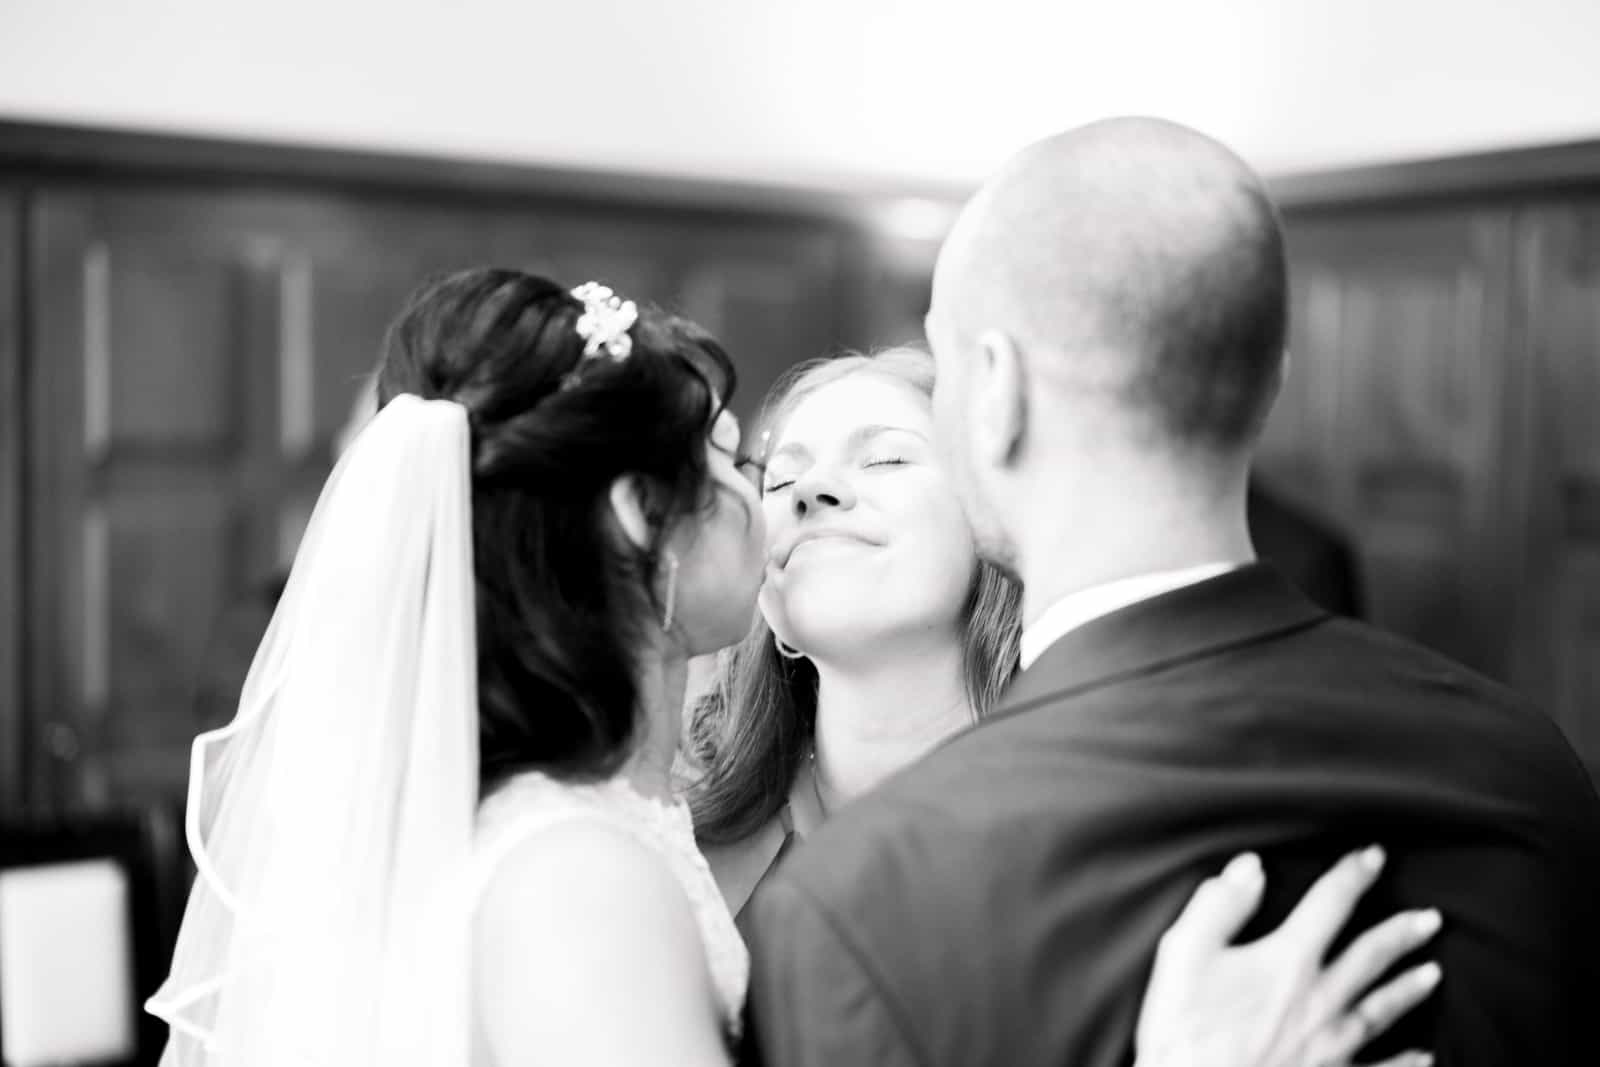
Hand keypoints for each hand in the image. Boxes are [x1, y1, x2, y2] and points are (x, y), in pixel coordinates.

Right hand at [1135, 847, 1440, 1066]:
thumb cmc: (1186, 1030)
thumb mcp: (1184, 955)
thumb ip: (1219, 905)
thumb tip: (1250, 867)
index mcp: (1288, 962)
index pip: (1328, 906)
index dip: (1352, 876)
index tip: (1374, 856)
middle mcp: (1319, 1000)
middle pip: (1370, 958)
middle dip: (1401, 934)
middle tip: (1430, 918)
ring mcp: (1330, 1044)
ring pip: (1380, 1008)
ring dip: (1408, 988)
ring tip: (1433, 973)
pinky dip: (1406, 1062)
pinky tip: (1425, 1055)